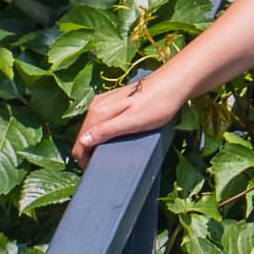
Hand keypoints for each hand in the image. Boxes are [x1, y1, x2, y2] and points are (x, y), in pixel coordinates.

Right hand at [72, 67, 193, 162]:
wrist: (173, 83)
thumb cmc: (157, 104)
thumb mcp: (133, 122)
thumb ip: (107, 131)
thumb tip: (83, 141)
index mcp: (98, 112)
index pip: (80, 140)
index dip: (83, 159)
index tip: (92, 170)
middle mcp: (96, 105)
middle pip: (84, 134)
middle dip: (87, 152)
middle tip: (99, 166)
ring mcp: (104, 101)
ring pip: (91, 127)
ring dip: (94, 142)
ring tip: (105, 155)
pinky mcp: (112, 101)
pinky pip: (100, 121)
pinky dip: (101, 132)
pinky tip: (112, 139)